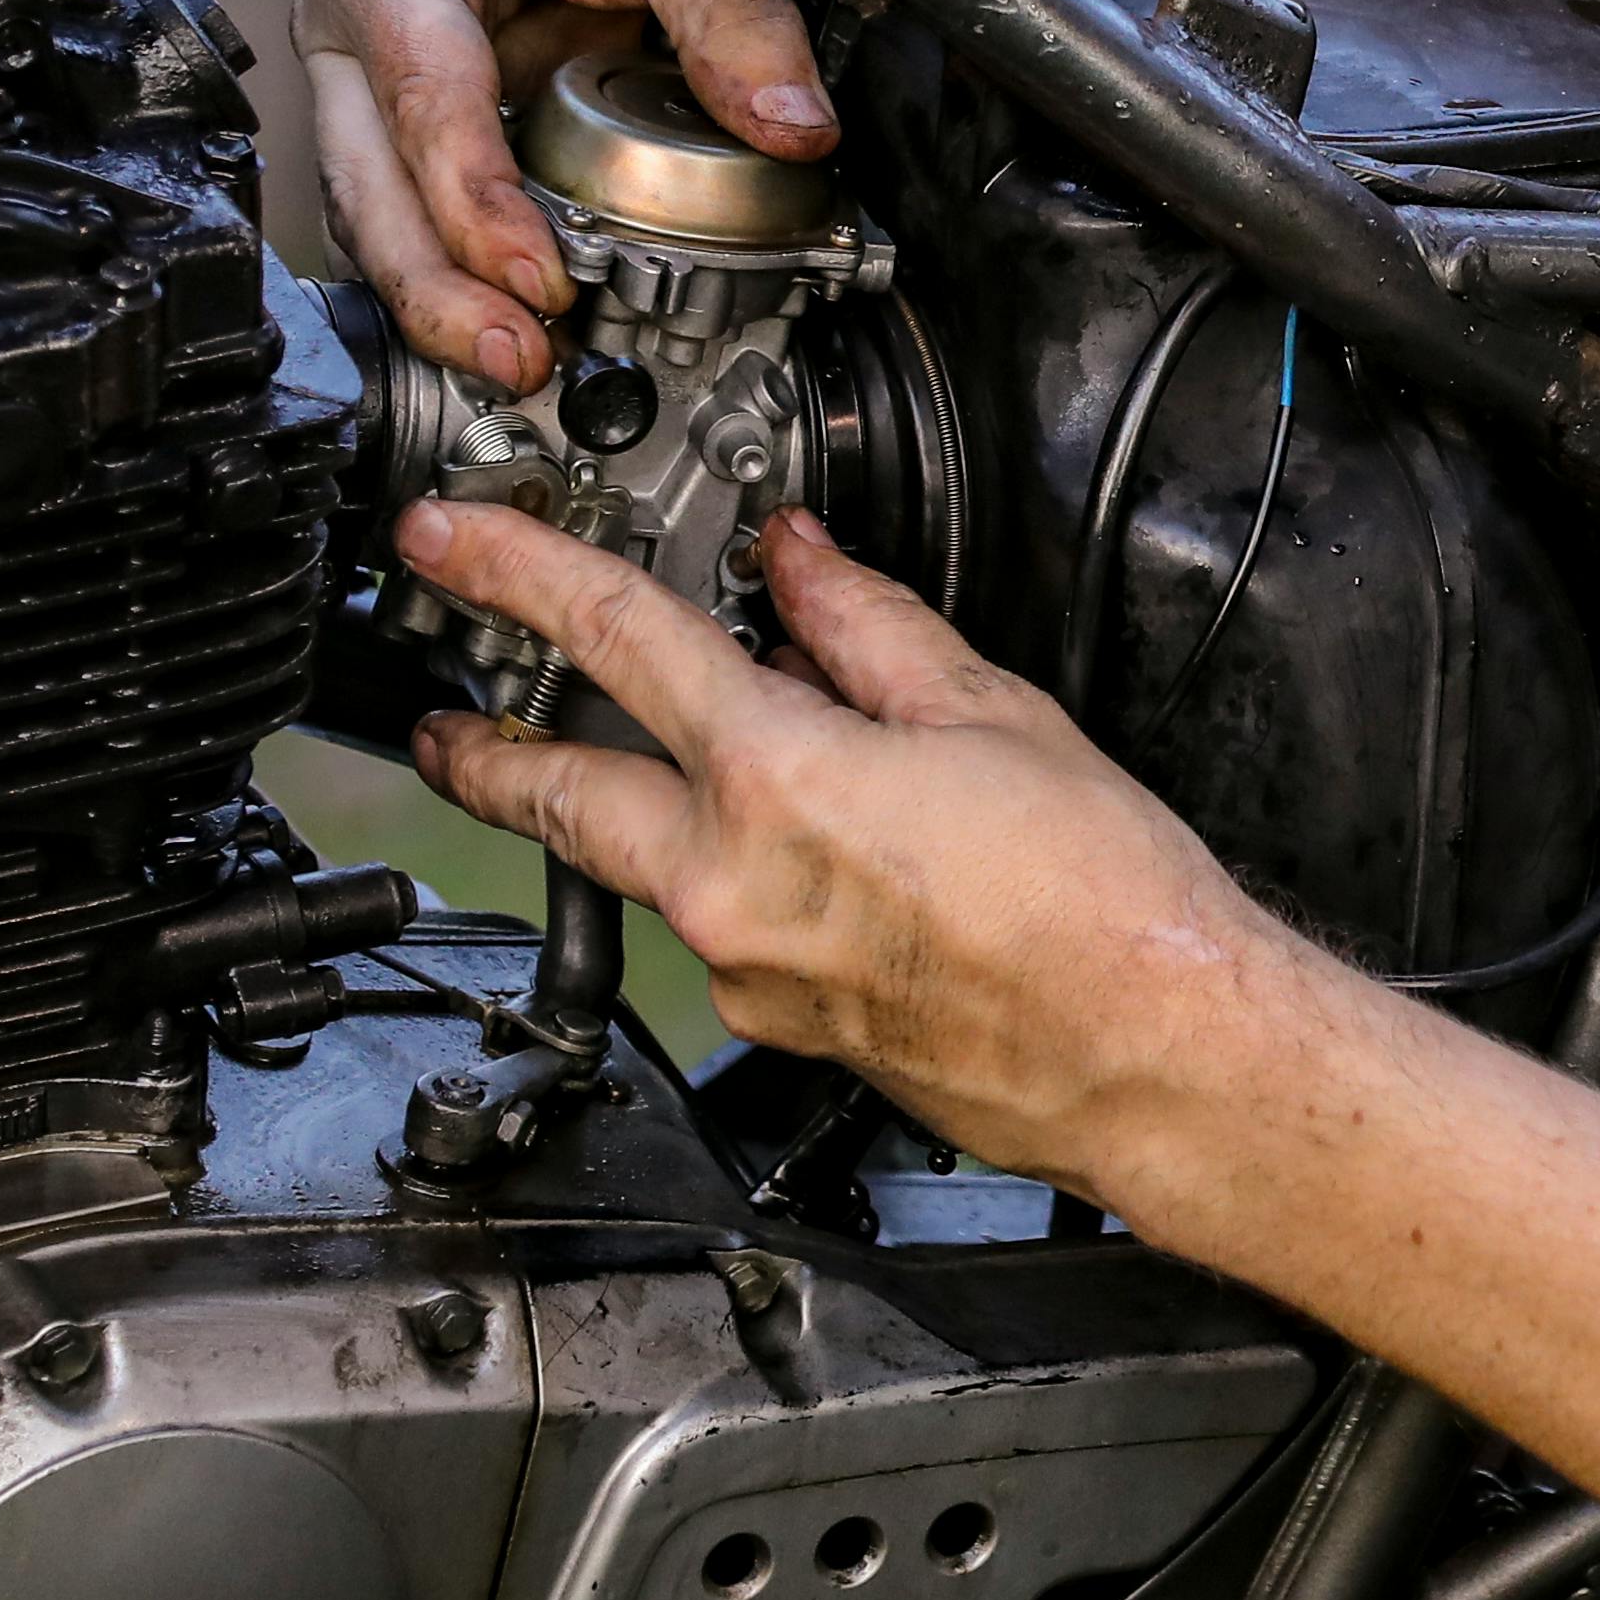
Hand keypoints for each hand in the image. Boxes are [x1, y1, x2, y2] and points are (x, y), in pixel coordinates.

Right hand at [295, 0, 837, 394]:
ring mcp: (372, 91)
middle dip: (437, 290)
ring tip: (525, 361)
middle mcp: (358, 37)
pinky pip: (416, 217)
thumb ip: (725, 6)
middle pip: (369, 191)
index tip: (538, 278)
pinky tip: (516, 321)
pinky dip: (461, 276)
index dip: (475, 203)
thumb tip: (792, 121)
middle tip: (520, 357)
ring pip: (378, 221)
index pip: (421, 104)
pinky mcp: (410, 132)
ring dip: (444, 300)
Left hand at [397, 498, 1339, 1197]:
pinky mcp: (783, 1030)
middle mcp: (731, 888)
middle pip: (561, 796)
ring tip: (624, 766)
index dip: (514, 571)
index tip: (448, 543)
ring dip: (618, 810)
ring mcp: (747, 974)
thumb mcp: (992, 713)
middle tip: (443, 720)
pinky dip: (726, 872)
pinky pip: (719, 930)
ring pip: (640, 867)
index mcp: (778, 779)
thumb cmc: (1104, 904)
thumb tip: (798, 565)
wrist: (1157, 1056)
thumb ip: (868, 627)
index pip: (612, 638)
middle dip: (485, 750)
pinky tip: (785, 850)